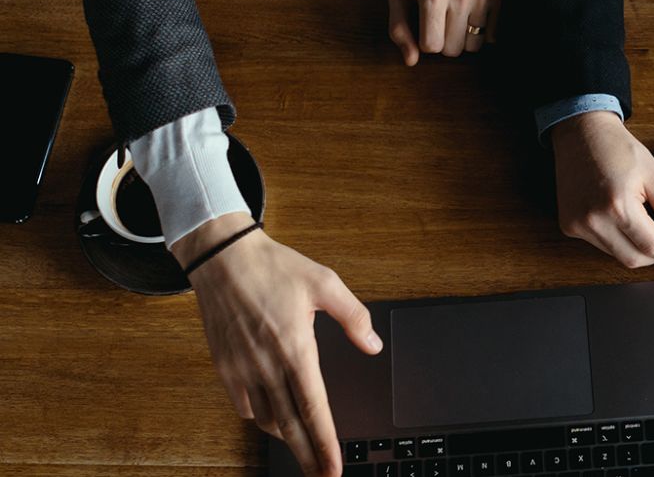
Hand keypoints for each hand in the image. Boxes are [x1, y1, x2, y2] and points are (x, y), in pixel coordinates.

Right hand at [173, 212, 383, 476]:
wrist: (222, 256)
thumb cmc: (275, 267)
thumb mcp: (325, 283)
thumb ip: (354, 317)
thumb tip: (373, 345)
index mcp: (295, 349)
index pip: (314, 408)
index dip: (326, 443)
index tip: (334, 467)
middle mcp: (267, 365)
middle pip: (291, 426)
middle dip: (308, 457)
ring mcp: (242, 368)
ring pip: (267, 420)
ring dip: (287, 437)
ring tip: (304, 448)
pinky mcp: (224, 366)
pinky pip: (244, 406)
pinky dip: (262, 419)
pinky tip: (274, 419)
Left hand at [388, 0, 500, 64]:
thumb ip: (398, 29)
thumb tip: (411, 61)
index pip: (431, 46)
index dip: (427, 42)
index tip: (426, 28)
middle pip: (453, 50)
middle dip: (445, 42)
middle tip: (441, 23)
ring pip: (473, 46)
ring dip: (463, 39)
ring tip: (456, 20)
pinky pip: (491, 35)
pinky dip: (481, 32)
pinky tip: (471, 16)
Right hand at [551, 111, 653, 267]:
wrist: (582, 133)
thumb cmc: (617, 148)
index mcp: (618, 205)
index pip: (651, 247)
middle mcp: (594, 220)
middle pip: (633, 260)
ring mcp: (578, 225)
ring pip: (617, 255)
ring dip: (635, 247)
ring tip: (640, 219)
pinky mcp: (569, 226)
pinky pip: (600, 245)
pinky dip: (616, 239)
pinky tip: (617, 217)